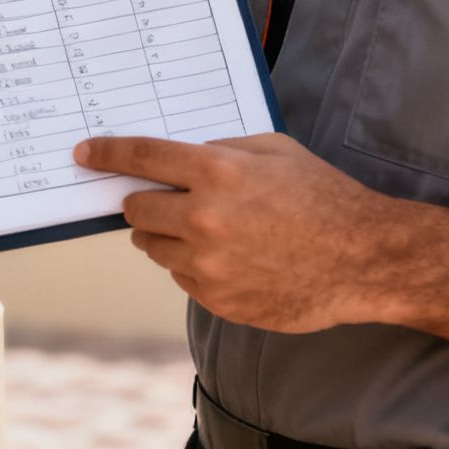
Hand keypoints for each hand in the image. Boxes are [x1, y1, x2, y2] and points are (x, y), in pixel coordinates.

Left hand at [74, 132, 398, 332]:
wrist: (365, 260)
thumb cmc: (322, 197)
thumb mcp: (273, 150)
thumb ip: (219, 149)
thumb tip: (174, 159)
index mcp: (217, 172)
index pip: (140, 157)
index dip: (106, 153)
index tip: (83, 154)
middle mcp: (204, 218)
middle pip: (135, 209)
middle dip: (146, 202)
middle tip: (169, 201)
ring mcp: (208, 263)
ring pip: (152, 246)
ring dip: (168, 236)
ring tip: (213, 232)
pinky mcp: (217, 299)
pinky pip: (181, 277)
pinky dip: (194, 266)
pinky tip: (234, 259)